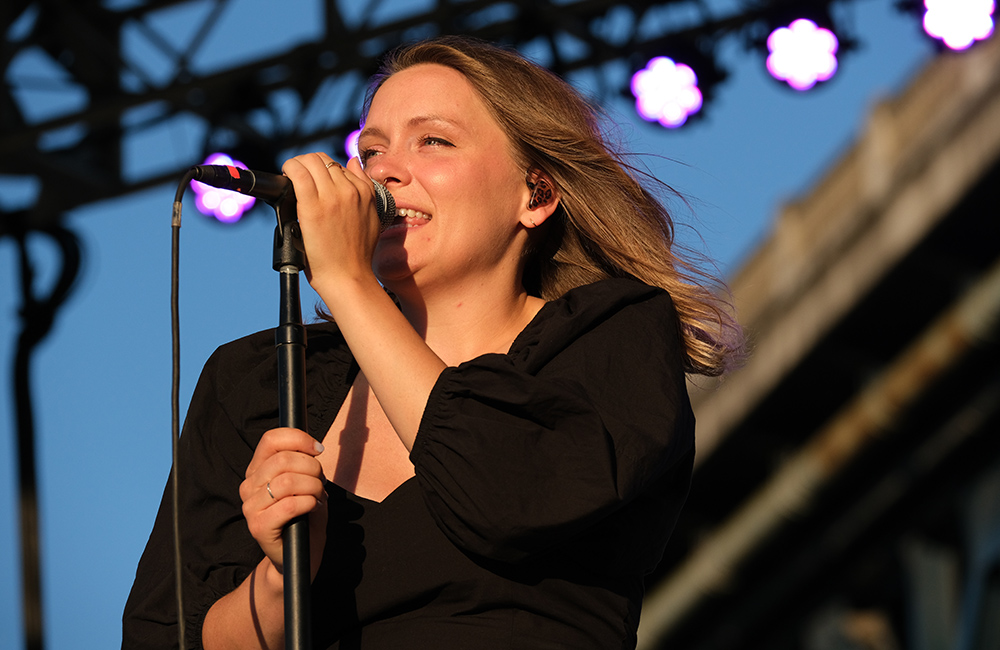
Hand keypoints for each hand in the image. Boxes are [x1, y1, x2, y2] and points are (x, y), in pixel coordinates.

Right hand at [240, 427, 327, 577]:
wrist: (301, 556)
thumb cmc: (305, 516)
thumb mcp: (306, 482)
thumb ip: (304, 462)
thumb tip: (314, 447)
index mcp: (257, 470)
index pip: (271, 439)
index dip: (298, 438)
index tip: (318, 450)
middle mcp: (248, 486)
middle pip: (283, 460)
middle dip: (312, 468)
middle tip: (320, 483)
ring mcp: (250, 507)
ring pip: (287, 481)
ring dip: (313, 487)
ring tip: (317, 497)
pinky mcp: (258, 527)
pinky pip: (289, 505)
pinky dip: (309, 503)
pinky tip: (313, 508)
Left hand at [281, 153, 382, 290]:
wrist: (348, 277)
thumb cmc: (356, 255)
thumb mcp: (371, 216)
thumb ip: (364, 186)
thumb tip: (353, 161)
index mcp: (364, 192)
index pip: (338, 165)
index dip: (321, 172)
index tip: (313, 182)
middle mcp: (350, 190)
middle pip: (321, 159)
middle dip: (306, 165)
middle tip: (298, 179)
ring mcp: (332, 197)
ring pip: (309, 161)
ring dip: (296, 166)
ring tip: (291, 180)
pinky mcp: (313, 206)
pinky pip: (297, 173)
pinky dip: (288, 169)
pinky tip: (286, 178)